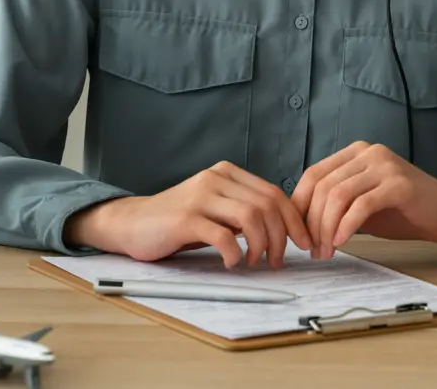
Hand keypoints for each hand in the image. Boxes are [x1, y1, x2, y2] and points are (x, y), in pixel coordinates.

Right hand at [63, 161, 313, 268]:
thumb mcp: (216, 207)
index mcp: (226, 173)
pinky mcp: (185, 218)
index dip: (294, 221)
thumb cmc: (178, 220)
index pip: (274, 193)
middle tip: (278, 260)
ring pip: (251, 217)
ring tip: (255, 262)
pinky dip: (234, 254)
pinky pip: (223, 236)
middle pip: (267, 205)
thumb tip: (284, 227)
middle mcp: (215, 179)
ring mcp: (200, 196)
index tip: (303, 243)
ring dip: (261, 245)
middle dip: (281, 237)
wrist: (133, 223)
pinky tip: (231, 263)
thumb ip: (243, 209)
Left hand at [290, 142, 436, 258]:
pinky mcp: (398, 184)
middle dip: (311, 222)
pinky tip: (341, 242)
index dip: (299, 205)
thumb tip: (299, 222)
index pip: (313, 175)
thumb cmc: (403, 210)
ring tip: (326, 250)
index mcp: (354, 153)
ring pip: (338, 195)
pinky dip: (346, 226)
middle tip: (312, 249)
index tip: (298, 234)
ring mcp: (384, 165)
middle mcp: (367, 152)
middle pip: (323, 186)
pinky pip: (361, 205)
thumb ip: (335, 204)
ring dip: (326, 227)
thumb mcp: (361, 203)